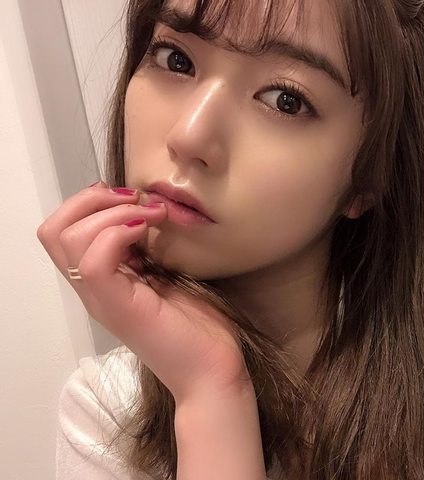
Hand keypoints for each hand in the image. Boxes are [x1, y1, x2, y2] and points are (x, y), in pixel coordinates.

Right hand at [37, 182, 251, 401]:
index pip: (62, 230)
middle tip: (137, 200)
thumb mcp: (170, 273)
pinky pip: (94, 262)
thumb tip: (149, 208)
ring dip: (112, 212)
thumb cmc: (198, 326)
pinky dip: (118, 234)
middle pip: (54, 230)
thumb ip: (150, 247)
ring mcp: (103, 299)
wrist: (212, 370)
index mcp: (103, 279)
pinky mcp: (121, 308)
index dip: (90, 201)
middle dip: (93, 199)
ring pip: (68, 240)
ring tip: (150, 215)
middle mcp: (94, 289)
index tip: (133, 198)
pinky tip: (147, 232)